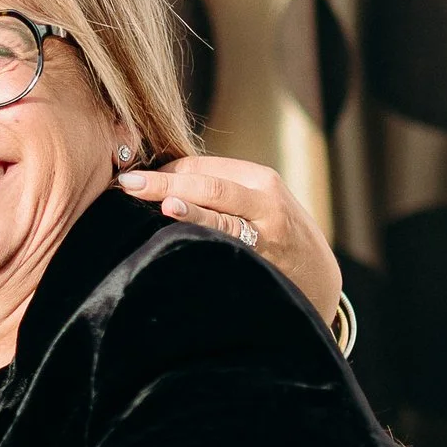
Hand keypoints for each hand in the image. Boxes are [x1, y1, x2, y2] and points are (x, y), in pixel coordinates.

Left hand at [117, 156, 342, 320]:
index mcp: (260, 179)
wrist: (321, 278)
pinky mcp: (262, 264)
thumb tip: (159, 183)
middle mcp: (265, 202)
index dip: (163, 171)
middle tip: (126, 184)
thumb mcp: (260, 203)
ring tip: (161, 205)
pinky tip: (181, 242)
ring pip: (220, 218)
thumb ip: (222, 192)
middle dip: (164, 183)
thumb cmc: (279, 235)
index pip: (200, 167)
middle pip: (207, 186)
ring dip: (186, 211)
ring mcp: (265, 235)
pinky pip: (226, 251)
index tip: (132, 179)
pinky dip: (202, 243)